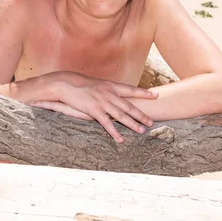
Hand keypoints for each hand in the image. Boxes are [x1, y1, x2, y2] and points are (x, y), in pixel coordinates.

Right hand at [29, 72, 157, 142]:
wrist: (66, 83)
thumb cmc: (81, 84)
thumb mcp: (97, 84)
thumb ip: (107, 90)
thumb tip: (115, 94)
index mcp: (111, 86)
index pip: (131, 89)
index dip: (143, 93)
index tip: (155, 95)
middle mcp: (109, 93)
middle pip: (129, 105)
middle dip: (141, 114)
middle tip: (151, 122)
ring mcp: (102, 102)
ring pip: (121, 115)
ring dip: (132, 124)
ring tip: (142, 131)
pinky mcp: (94, 110)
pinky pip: (107, 123)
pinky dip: (115, 132)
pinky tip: (121, 139)